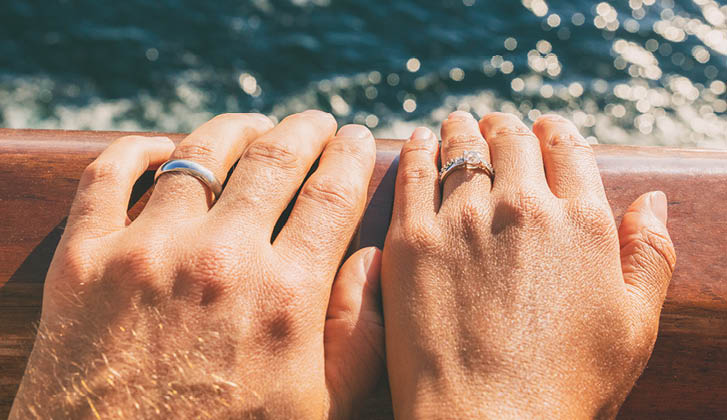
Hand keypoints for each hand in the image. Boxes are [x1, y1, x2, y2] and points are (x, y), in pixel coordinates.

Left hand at [10, 112, 384, 418]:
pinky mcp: (85, 260)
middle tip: (315, 122)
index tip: (355, 139)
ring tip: (252, 126)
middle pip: (275, 158)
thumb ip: (360, 336)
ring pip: (200, 153)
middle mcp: (220, 260)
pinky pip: (110, 175)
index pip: (331, 195)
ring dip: (234, 128)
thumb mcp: (319, 408)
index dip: (348, 156)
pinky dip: (137, 149)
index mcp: (285, 296)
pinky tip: (161, 147)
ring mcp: (148, 252)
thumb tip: (372, 261)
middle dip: (304, 129)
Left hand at [382, 112, 675, 418]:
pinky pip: (415, 173)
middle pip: (513, 141)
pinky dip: (420, 149)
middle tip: (496, 126)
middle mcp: (523, 207)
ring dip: (463, 129)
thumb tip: (654, 199)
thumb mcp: (636, 325)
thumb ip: (651, 254)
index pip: (568, 149)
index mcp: (582, 222)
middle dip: (507, 127)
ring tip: (459, 124)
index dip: (555, 132)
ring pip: (463, 148)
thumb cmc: (568, 385)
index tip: (544, 129)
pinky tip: (419, 141)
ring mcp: (462, 220)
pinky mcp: (412, 239)